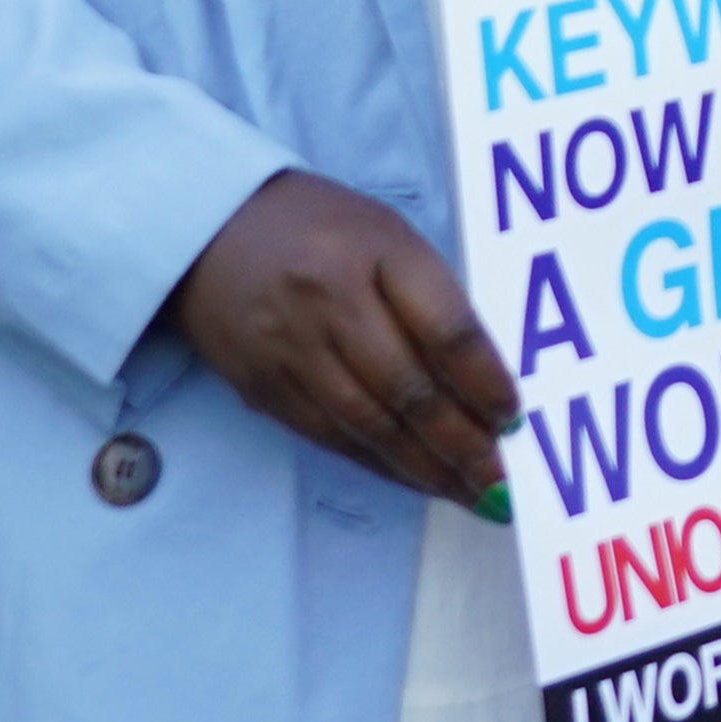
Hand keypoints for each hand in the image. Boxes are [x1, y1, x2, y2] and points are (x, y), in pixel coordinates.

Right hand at [168, 170, 515, 507]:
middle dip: (462, 445)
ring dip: (426, 469)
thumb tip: (483, 375)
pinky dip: (380, 464)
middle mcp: (331, 305)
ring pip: (370, 426)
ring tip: (472, 495)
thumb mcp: (389, 236)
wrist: (206, 229)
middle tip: (503, 484)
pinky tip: (416, 479)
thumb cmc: (320, 226)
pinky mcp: (263, 388)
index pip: (446, 330)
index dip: (485, 382)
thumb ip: (432, 295)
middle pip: (409, 390)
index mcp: (376, 253)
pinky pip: (331, 438)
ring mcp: (291, 352)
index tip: (514, 417)